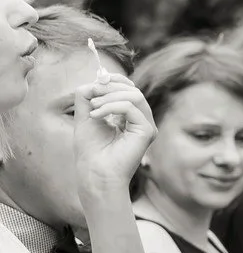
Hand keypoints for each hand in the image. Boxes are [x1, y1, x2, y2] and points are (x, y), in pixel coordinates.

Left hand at [73, 76, 155, 203]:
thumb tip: (96, 80)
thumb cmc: (91, 150)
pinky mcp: (147, 131)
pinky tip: (96, 116)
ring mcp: (146, 126)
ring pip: (134, 96)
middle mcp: (141, 120)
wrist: (94, 172)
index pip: (130, 89)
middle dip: (109, 88)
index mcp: (130, 116)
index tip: (97, 81)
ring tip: (93, 109)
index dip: (115, 80)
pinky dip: (111, 107)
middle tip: (91, 97)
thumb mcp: (86, 116)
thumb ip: (88, 97)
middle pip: (132, 90)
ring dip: (109, 97)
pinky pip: (131, 108)